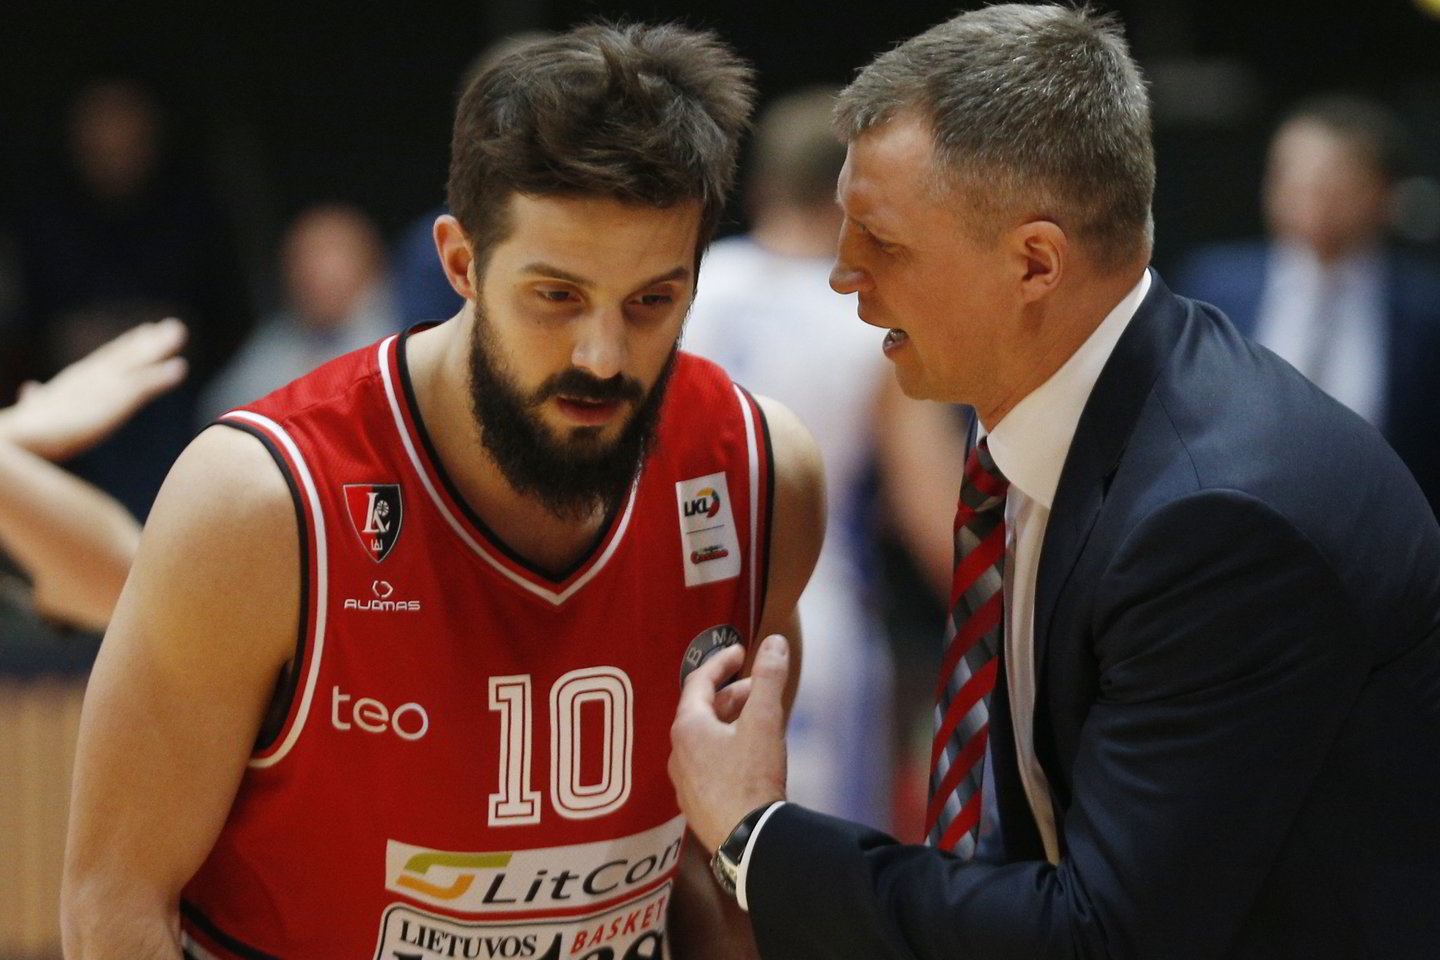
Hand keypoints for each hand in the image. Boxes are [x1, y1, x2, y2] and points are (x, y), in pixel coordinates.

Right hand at [0, 318, 187, 460]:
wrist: (18, 437)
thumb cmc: (22, 430)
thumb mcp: (34, 408)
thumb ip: (37, 399)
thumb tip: (31, 389)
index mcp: (75, 380)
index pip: (106, 358)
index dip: (126, 345)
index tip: (145, 331)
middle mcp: (91, 377)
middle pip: (125, 354)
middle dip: (149, 341)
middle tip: (174, 326)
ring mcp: (103, 387)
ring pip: (137, 362)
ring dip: (159, 348)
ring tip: (180, 332)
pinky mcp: (112, 402)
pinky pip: (143, 386)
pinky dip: (162, 376)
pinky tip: (180, 368)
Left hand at [669, 635, 789, 852]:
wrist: (748, 844)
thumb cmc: (752, 780)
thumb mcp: (764, 721)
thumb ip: (769, 678)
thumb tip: (774, 642)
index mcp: (687, 728)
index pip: (699, 682)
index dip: (720, 662)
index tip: (740, 651)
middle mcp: (677, 753)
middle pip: (701, 711)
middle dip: (731, 695)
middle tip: (758, 688)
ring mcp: (684, 783)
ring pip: (704, 741)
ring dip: (729, 724)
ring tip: (758, 723)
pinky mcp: (696, 806)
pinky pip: (707, 766)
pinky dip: (726, 751)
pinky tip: (748, 760)